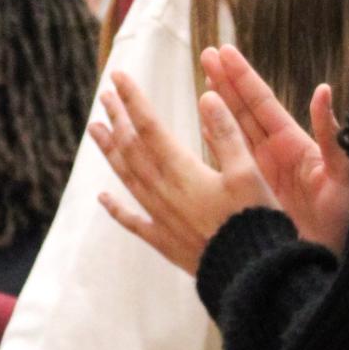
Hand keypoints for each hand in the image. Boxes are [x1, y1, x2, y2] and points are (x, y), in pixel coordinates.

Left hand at [90, 70, 273, 274]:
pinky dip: (115, 208)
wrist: (249, 273)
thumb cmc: (254, 220)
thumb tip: (207, 96)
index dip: (133, 99)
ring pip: (126, 177)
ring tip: (94, 129)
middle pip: (131, 147)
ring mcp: (159, 216)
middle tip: (104, 95)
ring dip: (110, 151)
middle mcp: (162, 191)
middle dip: (118, 118)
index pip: (148, 125)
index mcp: (181, 170)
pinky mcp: (163, 240)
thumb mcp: (248, 172)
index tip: (118, 76)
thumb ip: (226, 134)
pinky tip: (102, 199)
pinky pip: (132, 220)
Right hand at [200, 46, 348, 250]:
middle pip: (244, 109)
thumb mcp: (342, 175)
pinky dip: (213, 140)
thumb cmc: (344, 221)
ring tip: (202, 79)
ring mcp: (262, 171)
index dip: (242, 77)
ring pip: (233, 129)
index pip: (262, 103)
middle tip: (206, 53)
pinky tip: (199, 127)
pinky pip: (228, 159)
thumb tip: (323, 90)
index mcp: (293, 146)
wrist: (331, 262)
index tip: (223, 51)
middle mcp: (274, 154)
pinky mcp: (252, 191)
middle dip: (226, 80)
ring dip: (218, 103)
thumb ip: (331, 135)